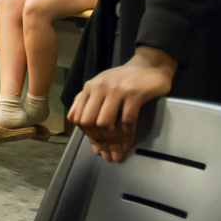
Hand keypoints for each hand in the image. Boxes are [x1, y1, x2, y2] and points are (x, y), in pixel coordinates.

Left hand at [67, 46, 176, 162]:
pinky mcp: (134, 93)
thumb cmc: (123, 79)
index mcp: (90, 88)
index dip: (87, 136)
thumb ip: (84, 100)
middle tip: (109, 154)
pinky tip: (129, 142)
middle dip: (99, 142)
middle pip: (90, 122)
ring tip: (118, 153)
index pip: (80, 117)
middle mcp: (100, 88)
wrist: (149, 65)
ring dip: (112, 142)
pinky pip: (127, 120)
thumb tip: (71, 119)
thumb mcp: (100, 86)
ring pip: (105, 123)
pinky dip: (127, 135)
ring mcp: (117, 90)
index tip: (97, 148)